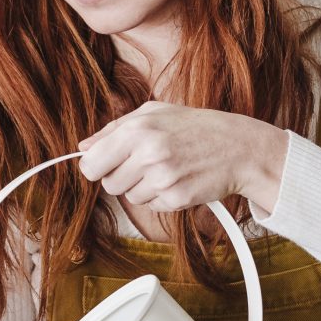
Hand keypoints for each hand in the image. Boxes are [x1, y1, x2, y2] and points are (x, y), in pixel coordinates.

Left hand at [77, 102, 287, 214]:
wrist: (238, 147)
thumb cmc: (194, 126)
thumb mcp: (153, 113)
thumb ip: (113, 129)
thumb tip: (83, 147)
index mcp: (136, 129)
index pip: (91, 164)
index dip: (96, 167)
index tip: (106, 165)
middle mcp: (147, 154)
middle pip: (109, 185)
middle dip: (121, 177)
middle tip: (144, 164)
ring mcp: (162, 179)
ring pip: (130, 198)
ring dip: (142, 187)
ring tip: (166, 169)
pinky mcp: (176, 199)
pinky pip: (151, 206)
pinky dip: (161, 197)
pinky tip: (177, 180)